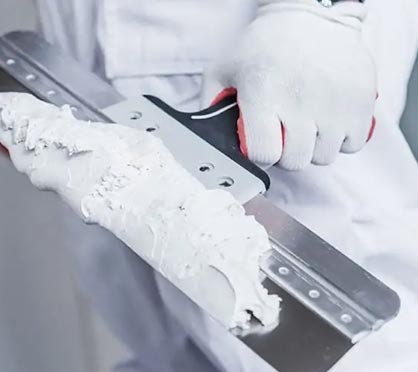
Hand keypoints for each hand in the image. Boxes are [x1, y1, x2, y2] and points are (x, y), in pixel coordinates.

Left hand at [203, 0, 376, 169]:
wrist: (310, 13)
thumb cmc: (262, 44)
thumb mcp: (223, 68)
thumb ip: (209, 104)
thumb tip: (204, 138)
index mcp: (263, 95)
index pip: (264, 155)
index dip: (261, 154)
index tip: (261, 143)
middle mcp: (300, 102)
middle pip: (295, 162)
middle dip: (286, 153)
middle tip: (284, 134)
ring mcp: (335, 103)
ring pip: (324, 156)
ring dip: (314, 147)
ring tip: (307, 124)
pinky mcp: (362, 100)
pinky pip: (353, 144)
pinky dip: (342, 139)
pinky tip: (329, 121)